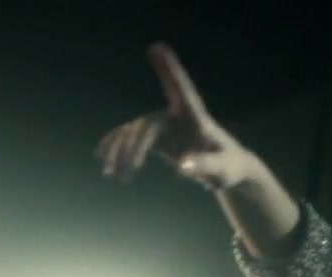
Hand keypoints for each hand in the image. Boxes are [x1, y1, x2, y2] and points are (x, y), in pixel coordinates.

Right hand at [95, 43, 256, 191]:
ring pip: (133, 132)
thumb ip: (204, 166)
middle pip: (145, 125)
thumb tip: (181, 167)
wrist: (227, 171)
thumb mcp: (221, 170)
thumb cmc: (229, 168)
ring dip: (119, 151)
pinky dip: (117, 148)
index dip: (169, 69)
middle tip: (125, 174)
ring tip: (109, 173)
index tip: (157, 47)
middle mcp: (176, 114)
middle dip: (131, 147)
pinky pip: (132, 139)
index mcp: (196, 116)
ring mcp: (165, 124)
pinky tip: (102, 159)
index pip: (181, 88)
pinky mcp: (159, 137)